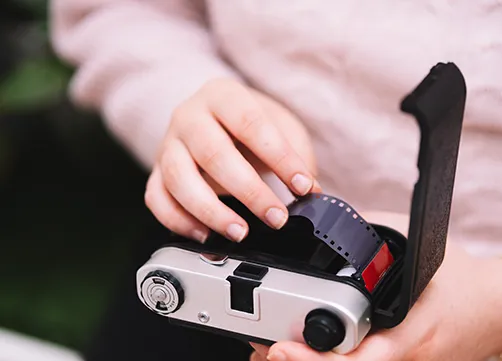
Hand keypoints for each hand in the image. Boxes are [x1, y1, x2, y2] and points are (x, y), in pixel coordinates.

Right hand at [144, 78, 319, 242]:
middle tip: (276, 218)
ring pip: (179, 179)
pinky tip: (206, 235)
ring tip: (240, 233)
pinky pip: (157, 199)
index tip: (303, 186)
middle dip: (249, 191)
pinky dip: (179, 222)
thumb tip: (309, 193)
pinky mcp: (157, 172)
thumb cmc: (250, 124)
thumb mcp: (280, 125)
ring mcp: (168, 144)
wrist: (215, 118)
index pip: (250, 124)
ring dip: (211, 212)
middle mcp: (189, 116)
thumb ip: (295, 155)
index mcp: (222, 95)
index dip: (279, 158)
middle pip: (213, 154)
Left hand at [250, 213, 501, 360]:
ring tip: (277, 349)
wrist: (496, 309)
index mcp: (408, 330)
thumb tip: (330, 218)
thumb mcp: (415, 243)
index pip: (357, 357)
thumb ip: (371, 231)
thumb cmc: (459, 278)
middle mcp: (402, 357)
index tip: (281, 346)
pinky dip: (331, 360)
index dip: (314, 358)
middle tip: (266, 348)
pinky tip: (306, 351)